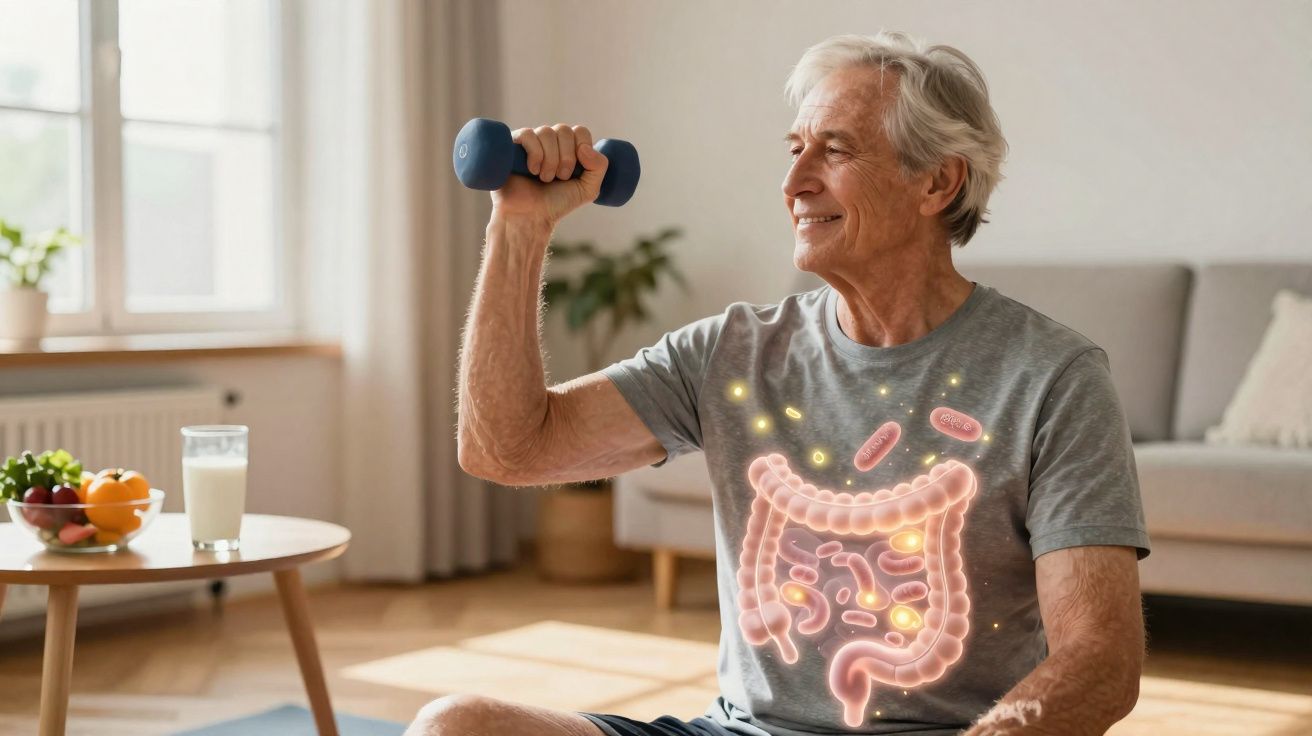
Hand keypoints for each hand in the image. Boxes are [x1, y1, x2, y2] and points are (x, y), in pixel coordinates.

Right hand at [490, 123, 608, 226]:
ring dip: (550, 159)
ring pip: (546, 131)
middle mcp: (550, 142)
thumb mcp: (588, 189)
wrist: (531, 216)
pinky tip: (533, 170)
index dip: (582, 146)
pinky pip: (527, 134)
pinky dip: (535, 153)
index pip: (580, 131)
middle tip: (560, 178)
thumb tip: (584, 148)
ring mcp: (531, 142)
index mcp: (568, 148)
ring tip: (545, 178)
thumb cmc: (557, 203)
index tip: (576, 169)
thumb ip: (599, 167)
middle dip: (566, 157)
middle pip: (564, 130)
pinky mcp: (512, 146)